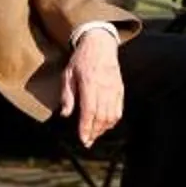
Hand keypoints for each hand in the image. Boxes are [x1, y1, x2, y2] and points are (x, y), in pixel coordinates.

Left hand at [60, 22, 123, 144]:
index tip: (83, 139)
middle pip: (101, 117)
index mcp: (89, 83)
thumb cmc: (81, 60)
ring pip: (112, 116)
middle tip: (88, 142)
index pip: (89, 111)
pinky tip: (105, 125)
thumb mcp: (67, 74)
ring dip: (103, 129)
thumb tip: (66, 114)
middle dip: (94, 132)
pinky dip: (113, 121)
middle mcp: (103, 88)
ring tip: (95, 135)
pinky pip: (119, 110)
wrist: (100, 44)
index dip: (86, 128)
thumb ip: (67, 95)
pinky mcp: (120, 89)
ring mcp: (114, 89)